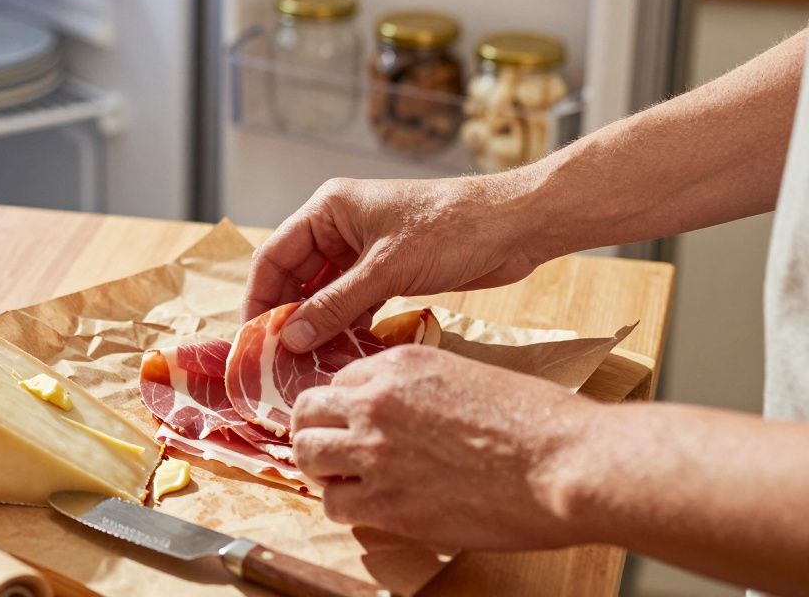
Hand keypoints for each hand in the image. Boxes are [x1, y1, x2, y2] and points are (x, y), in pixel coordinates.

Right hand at [243, 176, 543, 351]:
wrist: (514, 225)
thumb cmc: (450, 230)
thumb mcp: (386, 270)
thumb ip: (335, 305)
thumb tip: (290, 339)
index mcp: (329, 209)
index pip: (274, 255)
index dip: (259, 297)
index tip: (251, 339)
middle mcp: (339, 226)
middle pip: (295, 276)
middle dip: (287, 316)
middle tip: (276, 361)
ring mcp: (364, 249)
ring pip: (324, 293)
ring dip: (317, 325)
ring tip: (306, 365)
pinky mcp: (388, 270)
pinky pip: (352, 301)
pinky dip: (345, 325)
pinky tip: (342, 354)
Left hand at [291, 344, 595, 549]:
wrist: (564, 463)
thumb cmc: (538, 421)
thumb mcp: (470, 376)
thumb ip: (423, 389)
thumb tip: (408, 413)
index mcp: (401, 364)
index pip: (340, 379)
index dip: (344, 405)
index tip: (351, 422)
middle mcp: (376, 401)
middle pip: (308, 412)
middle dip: (317, 431)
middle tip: (333, 450)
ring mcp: (375, 451)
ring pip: (308, 456)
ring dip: (323, 469)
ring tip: (344, 480)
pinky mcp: (385, 502)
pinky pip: (333, 504)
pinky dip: (345, 507)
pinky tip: (369, 508)